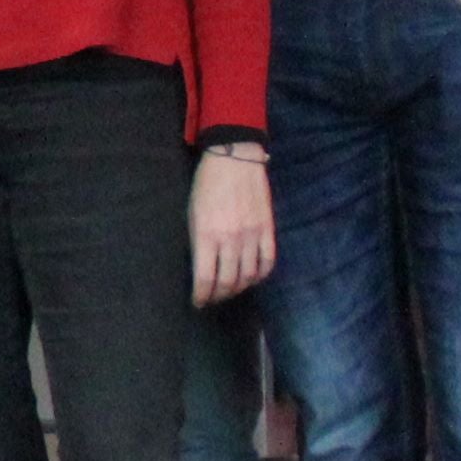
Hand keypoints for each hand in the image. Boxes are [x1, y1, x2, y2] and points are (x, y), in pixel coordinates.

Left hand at [189, 149, 276, 308]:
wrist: (235, 159)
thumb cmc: (207, 185)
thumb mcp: (193, 214)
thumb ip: (198, 242)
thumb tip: (202, 267)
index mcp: (206, 235)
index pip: (205, 279)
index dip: (201, 296)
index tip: (198, 302)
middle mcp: (230, 240)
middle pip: (227, 283)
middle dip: (218, 296)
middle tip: (213, 298)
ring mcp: (252, 236)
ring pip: (248, 277)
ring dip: (238, 289)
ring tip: (231, 290)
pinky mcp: (267, 230)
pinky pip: (267, 262)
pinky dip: (260, 276)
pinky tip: (252, 278)